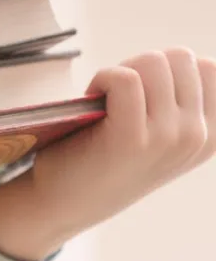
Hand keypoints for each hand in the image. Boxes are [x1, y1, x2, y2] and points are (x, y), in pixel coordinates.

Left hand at [0, 48, 215, 260]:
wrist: (61, 203)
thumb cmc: (102, 162)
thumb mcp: (158, 138)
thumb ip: (177, 105)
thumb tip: (177, 57)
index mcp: (211, 135)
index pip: (206, 68)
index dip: (166, 69)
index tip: (142, 93)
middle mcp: (198, 137)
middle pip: (180, 57)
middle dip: (142, 66)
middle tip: (116, 95)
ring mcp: (169, 138)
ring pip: (154, 62)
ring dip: (121, 71)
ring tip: (103, 100)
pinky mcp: (132, 138)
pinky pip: (125, 78)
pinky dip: (103, 78)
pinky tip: (91, 99)